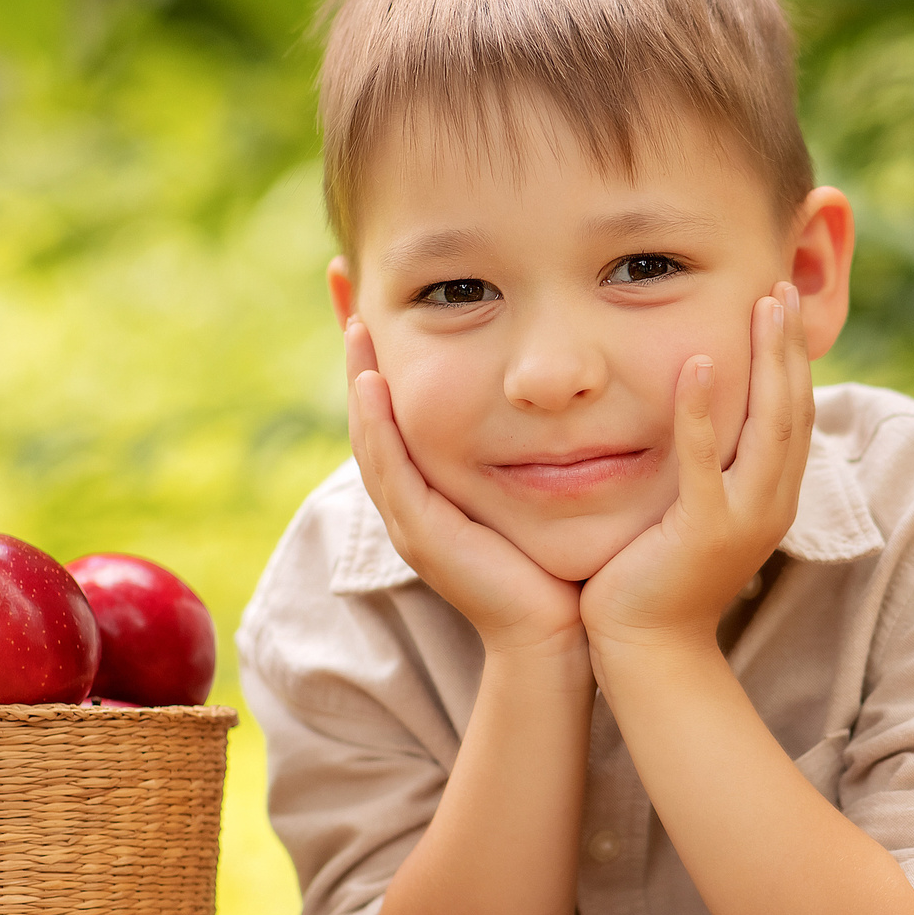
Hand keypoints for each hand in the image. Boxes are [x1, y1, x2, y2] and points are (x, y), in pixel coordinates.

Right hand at [344, 320, 584, 660]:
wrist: (556, 637)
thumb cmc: (559, 564)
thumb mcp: (543, 485)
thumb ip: (540, 441)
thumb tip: (569, 381)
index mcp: (432, 483)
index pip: (395, 402)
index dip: (381, 346)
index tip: (372, 287)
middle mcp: (412, 497)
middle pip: (370, 407)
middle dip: (357, 343)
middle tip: (343, 277)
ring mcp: (411, 518)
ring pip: (371, 433)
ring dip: (359, 374)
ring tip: (355, 318)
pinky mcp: (422, 535)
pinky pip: (390, 469)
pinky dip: (377, 425)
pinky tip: (373, 381)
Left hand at [581, 283, 813, 658]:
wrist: (647, 651)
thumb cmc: (656, 578)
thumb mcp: (692, 511)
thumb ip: (704, 466)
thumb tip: (695, 414)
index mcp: (772, 496)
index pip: (794, 413)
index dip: (792, 358)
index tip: (779, 303)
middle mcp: (772, 503)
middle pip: (795, 408)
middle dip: (789, 345)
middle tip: (781, 286)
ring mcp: (745, 518)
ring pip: (771, 425)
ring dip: (769, 360)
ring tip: (763, 304)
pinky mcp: (705, 531)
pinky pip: (706, 460)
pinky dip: (704, 410)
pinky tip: (700, 361)